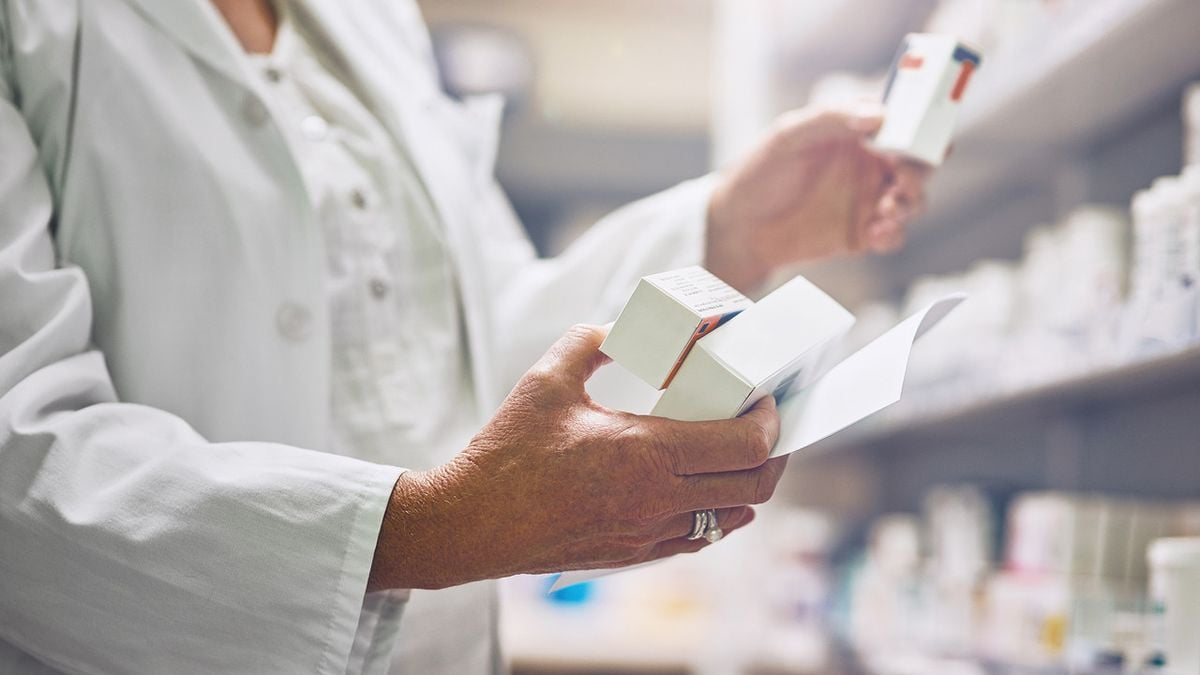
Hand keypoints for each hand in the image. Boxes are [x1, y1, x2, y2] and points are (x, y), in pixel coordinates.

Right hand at [368, 325, 787, 589]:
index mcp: (645, 453)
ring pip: (731, 518)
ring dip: (749, 486)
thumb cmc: (507, 452)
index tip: (767, 399)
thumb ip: (591, 341)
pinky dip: (717, 515)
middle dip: (774, 454)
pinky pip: (698, 539)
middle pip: (753, 486)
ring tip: (742, 456)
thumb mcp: (548, 379)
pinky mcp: (633, 554)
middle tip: (767, 425)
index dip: (770, 421)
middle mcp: (657, 500)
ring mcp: (648, 533)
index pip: (743, 445)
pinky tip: (709, 493)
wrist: (473, 523)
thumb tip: (623, 330)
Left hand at [706, 105, 930, 291]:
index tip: (918, 134)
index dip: (921, 124)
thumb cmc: (761, 171)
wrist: (740, 226)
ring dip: (910, 203)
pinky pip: (894, 235)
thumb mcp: (789, 135)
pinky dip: (893, 234)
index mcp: (859, 131)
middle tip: (903, 178)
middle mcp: (871, 163)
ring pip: (913, 200)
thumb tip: (878, 116)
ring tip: (886, 209)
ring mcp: (869, 199)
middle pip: (920, 162)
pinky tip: (876, 232)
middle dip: (921, 169)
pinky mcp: (863, 233)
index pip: (905, 121)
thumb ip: (832, 120)